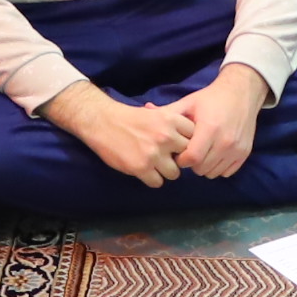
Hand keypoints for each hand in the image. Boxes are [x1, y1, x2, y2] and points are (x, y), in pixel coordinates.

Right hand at [54, 88, 194, 189]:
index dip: (187, 144)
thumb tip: (192, 142)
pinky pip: (158, 182)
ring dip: (165, 171)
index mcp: (171, 120)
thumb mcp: (157, 114)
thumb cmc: (129, 118)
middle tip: (167, 157)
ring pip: (174, 173)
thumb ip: (174, 126)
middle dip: (178, 159)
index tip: (178, 146)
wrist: (102, 121)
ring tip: (155, 165)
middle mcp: (166, 136)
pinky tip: (144, 170)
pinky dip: (151, 179)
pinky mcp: (141, 168)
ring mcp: (154, 153)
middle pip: (187, 157)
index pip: (195, 138)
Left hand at [159, 67, 269, 182]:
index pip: (192, 158)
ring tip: (202, 152)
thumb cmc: (211, 98)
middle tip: (190, 152)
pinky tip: (214, 154)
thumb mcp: (189, 102)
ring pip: (213, 173)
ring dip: (204, 167)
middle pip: (201, 169)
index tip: (179, 152)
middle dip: (192, 164)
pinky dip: (218, 167)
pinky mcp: (244, 153)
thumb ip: (168, 111)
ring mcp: (237, 148)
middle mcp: (225, 141)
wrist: (241, 93)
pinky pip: (226, 172)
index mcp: (210, 128)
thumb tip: (145, 109)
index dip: (181, 159)